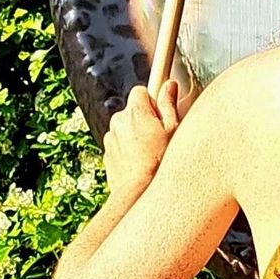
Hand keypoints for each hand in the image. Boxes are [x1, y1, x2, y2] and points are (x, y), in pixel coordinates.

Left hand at [104, 78, 184, 198]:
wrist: (136, 192)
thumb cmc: (158, 163)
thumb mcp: (173, 131)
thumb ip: (169, 104)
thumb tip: (169, 86)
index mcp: (135, 112)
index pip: (140, 91)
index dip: (152, 101)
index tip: (160, 112)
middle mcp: (118, 121)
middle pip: (132, 111)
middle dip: (144, 119)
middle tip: (159, 136)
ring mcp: (110, 138)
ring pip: (125, 128)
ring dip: (135, 135)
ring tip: (150, 152)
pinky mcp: (107, 153)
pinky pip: (119, 144)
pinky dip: (128, 149)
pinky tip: (140, 161)